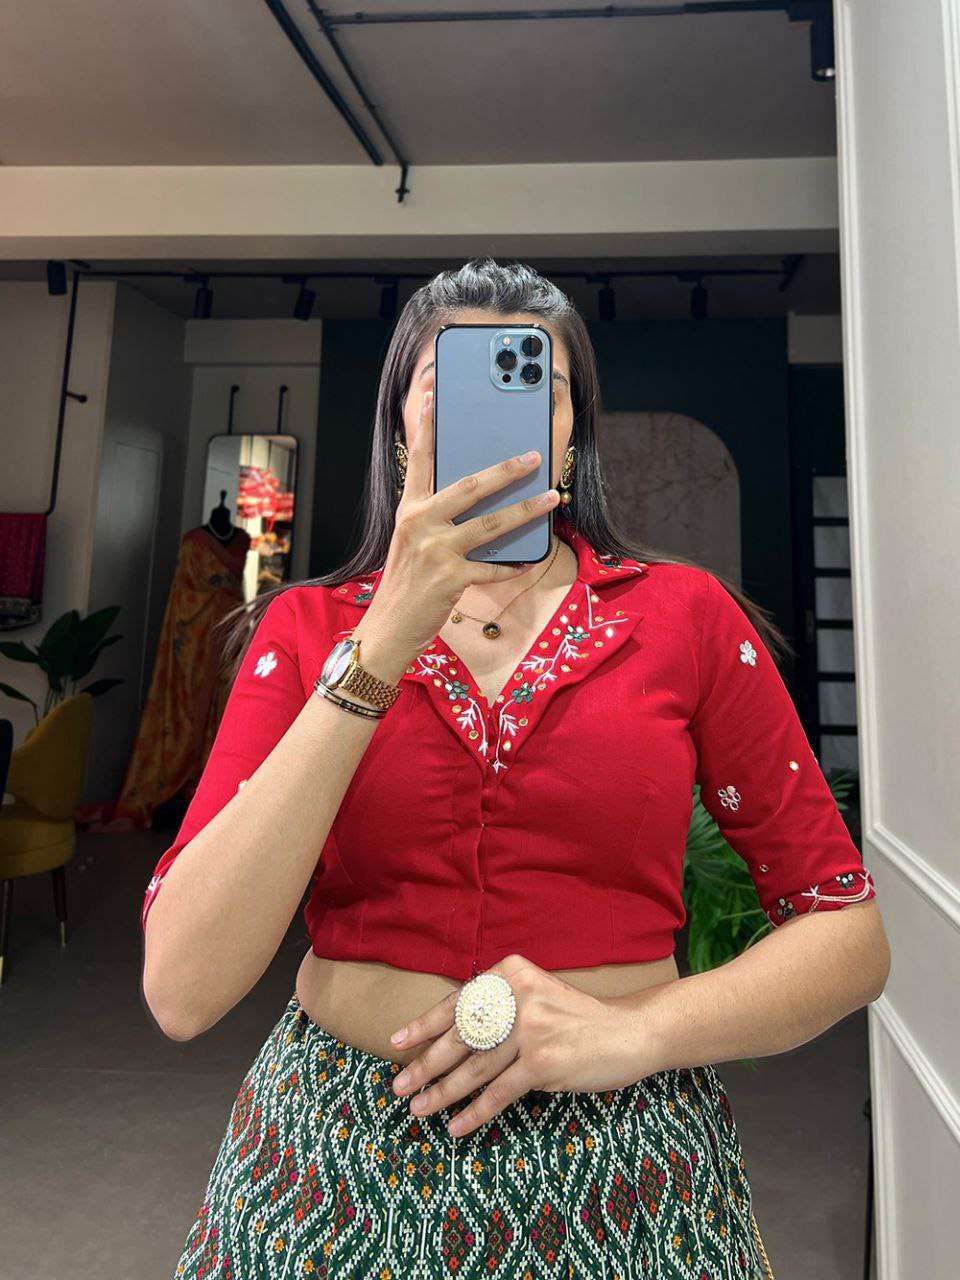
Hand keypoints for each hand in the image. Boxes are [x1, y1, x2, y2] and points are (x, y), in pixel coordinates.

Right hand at [364, 382, 560, 661]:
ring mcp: (436, 551)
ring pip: (491, 524)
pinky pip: (492, 567)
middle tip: (534, 456)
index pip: (420, 462)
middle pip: (470, 486)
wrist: (389, 628)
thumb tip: (477, 503)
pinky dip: (511, 565)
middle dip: (506, 470)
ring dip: (526, 510)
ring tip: (551, 498)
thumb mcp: (411, 543)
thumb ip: (435, 520)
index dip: (428, 429)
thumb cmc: (405, 585)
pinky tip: (528, 560)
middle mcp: (420, 524)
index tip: (434, 399)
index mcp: (409, 510)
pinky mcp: (451, 578)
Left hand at [387, 954, 664, 1137]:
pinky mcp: (542, 1062)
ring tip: (418, 1109)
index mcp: (511, 973)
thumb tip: (449, 1037)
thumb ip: (500, 1007)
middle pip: (461, 1036)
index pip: (459, 1002)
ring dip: (442, 1092)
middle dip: (425, 1064)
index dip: (425, 1025)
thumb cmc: (579, 1018)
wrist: (630, 1031)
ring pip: (474, 1068)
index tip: (397, 1042)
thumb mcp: (537, 996)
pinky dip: (474, 1112)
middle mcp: (517, 996)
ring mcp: (530, 1029)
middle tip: (398, 1085)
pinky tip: (455, 1126)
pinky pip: (498, 1092)